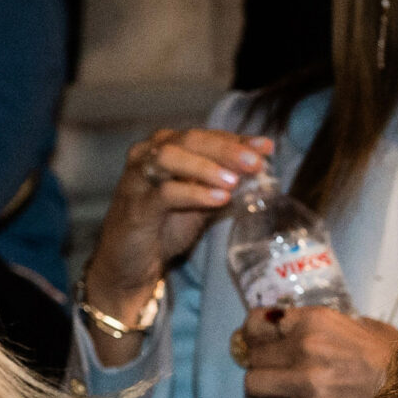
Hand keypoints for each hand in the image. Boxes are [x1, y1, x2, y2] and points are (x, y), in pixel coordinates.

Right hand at [84, 126, 274, 362]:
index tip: (267, 146)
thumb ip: (224, 184)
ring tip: (234, 181)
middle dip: (226, 149)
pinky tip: (219, 199)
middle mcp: (148, 155)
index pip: (205, 135)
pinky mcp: (135, 205)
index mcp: (166, 147)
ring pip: (171, 158)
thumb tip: (260, 171)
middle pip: (189, 140)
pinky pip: (165, 193)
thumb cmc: (165, 226)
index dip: (237, 139)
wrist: (130, 262)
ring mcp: (138, 178)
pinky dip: (194, 193)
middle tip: (256, 162)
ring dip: (206, 167)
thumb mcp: (200, 201)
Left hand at [240, 305, 397, 397]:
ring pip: (253, 387)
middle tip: (280, 381)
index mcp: (315, 320)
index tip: (263, 348)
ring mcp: (308, 381)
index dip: (256, 337)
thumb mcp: (364, 327)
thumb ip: (330, 328)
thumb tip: (308, 333)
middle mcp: (305, 346)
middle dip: (265, 370)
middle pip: (253, 357)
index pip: (258, 321)